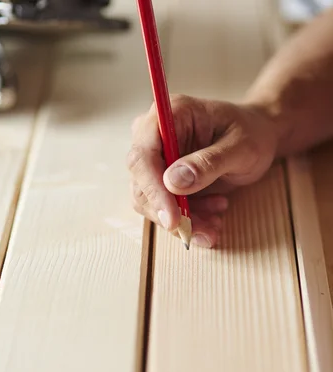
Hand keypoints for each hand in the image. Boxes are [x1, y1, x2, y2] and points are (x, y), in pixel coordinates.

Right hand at [127, 95, 278, 246]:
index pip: (143, 155)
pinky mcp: (162, 181)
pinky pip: (163, 210)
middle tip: (204, 229)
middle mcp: (154, 135)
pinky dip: (187, 221)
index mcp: (170, 114)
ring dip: (182, 221)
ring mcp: (156, 160)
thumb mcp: (241, 147)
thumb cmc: (252, 134)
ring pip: (150, 203)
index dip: (153, 189)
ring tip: (215, 221)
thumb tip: (173, 182)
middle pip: (141, 183)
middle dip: (171, 213)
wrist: (259, 138)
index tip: (173, 218)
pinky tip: (213, 216)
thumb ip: (208, 163)